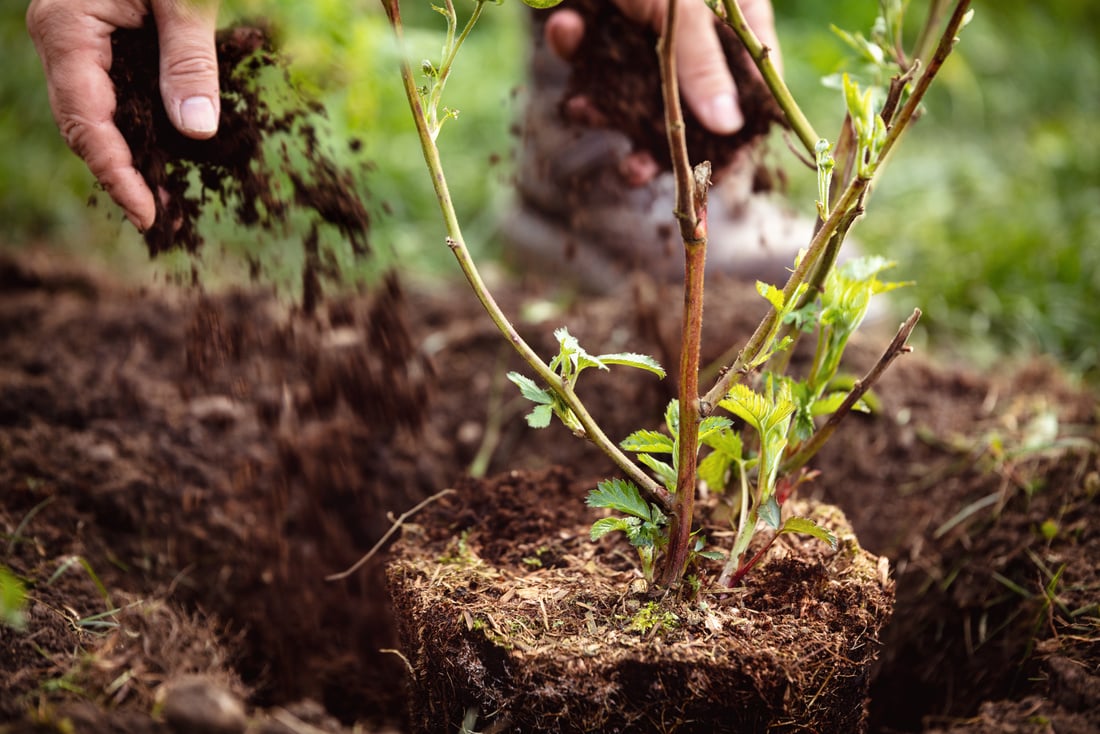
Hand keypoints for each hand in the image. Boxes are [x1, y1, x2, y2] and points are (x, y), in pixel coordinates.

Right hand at [27, 0, 220, 230]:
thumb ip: (190, 64)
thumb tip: (197, 134)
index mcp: (67, 29)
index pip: (88, 122)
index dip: (118, 174)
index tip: (149, 215)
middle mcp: (61, 39)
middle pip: (85, 126)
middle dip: (122, 175)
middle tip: (162, 220)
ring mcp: (75, 40)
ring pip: (95, 114)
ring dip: (129, 156)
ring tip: (163, 199)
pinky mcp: (97, 38)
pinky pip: (110, 92)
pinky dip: (136, 126)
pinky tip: (163, 153)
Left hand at [545, 0, 778, 183]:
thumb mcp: (680, 5)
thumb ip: (697, 60)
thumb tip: (730, 123)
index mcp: (732, 12)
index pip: (748, 81)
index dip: (729, 130)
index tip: (706, 172)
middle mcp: (691, 17)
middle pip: (683, 94)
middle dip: (653, 132)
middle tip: (634, 169)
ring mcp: (643, 13)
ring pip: (628, 78)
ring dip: (601, 100)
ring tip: (579, 109)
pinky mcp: (601, 10)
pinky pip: (590, 45)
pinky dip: (573, 44)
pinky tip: (565, 27)